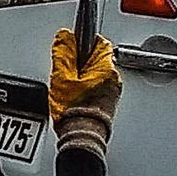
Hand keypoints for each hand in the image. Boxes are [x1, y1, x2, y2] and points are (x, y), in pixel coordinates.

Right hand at [49, 28, 121, 158]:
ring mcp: (113, 92)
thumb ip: (63, 54)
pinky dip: (87, 89)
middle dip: (80, 62)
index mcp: (106, 68)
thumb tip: (64, 37)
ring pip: (97, 74)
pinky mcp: (108, 102)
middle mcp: (114, 79)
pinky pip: (98, 88)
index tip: (69, 48)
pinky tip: (75, 98)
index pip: (99, 42)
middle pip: (97, 59)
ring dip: (83, 76)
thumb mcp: (62, 78)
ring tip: (69, 88)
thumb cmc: (75, 112)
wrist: (82, 137)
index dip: (82, 42)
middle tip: (65, 72)